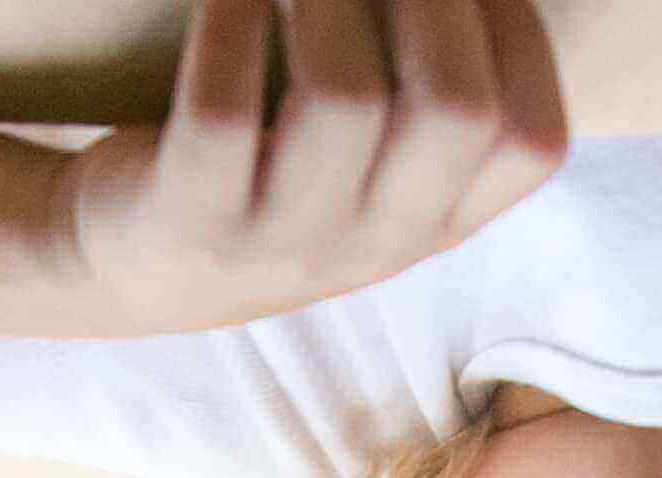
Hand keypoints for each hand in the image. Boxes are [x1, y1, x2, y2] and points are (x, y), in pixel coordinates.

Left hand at [59, 0, 568, 332]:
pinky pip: (222, 111)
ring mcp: (281, 245)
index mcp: (437, 225)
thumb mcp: (369, 165)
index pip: (534, 141)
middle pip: (457, 111)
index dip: (516, 31)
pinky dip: (232, 22)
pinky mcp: (188, 223)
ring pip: (342, 99)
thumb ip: (425, 91)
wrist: (128, 268)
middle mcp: (374, 246)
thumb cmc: (264, 173)